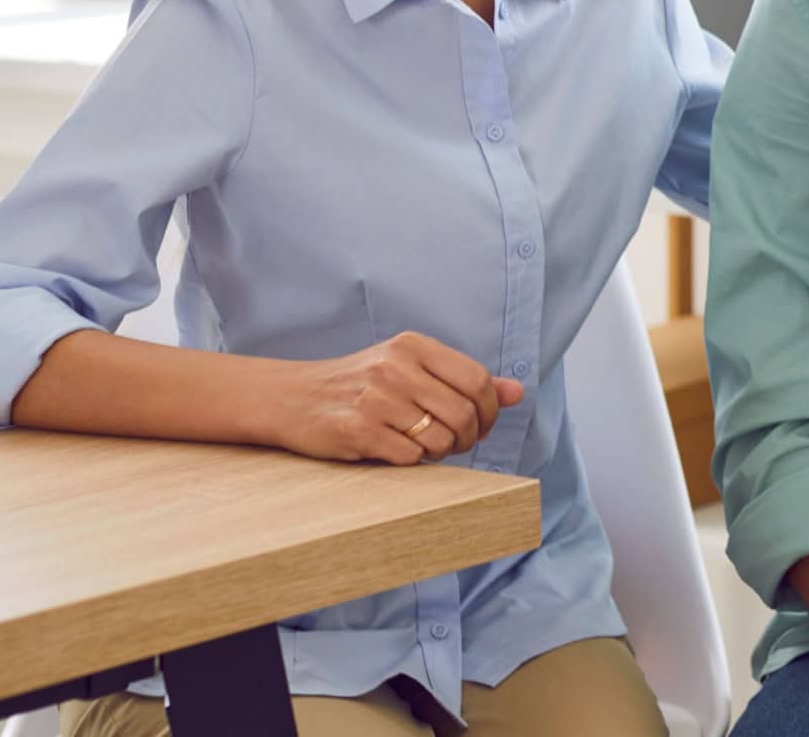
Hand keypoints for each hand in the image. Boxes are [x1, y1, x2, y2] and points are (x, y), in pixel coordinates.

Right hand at [275, 332, 524, 464]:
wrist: (291, 397)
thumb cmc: (360, 384)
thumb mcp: (411, 368)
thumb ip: (464, 379)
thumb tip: (518, 393)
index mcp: (413, 346)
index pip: (478, 380)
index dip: (489, 410)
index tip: (480, 424)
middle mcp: (395, 367)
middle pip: (463, 413)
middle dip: (468, 437)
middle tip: (454, 443)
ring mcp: (374, 398)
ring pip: (439, 438)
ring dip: (440, 452)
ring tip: (424, 446)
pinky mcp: (355, 430)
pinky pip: (409, 457)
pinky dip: (411, 461)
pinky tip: (396, 450)